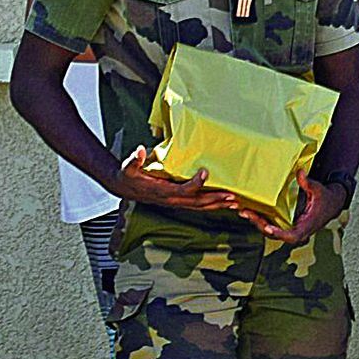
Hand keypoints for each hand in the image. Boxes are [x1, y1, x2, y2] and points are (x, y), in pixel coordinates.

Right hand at [115, 146, 236, 211]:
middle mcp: (170, 199)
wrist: (124, 187)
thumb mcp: (128, 167)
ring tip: (235, 202)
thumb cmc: (128, 175)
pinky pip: (197, 206)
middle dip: (215, 200)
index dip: (195, 183)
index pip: (182, 190)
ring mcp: (174, 202)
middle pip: (196, 203)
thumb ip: (134, 159)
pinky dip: (211, 205)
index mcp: (161, 191)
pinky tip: (224, 203)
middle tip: (232, 196)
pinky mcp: (177, 201)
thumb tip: (139, 150)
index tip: (205, 172)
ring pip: (199, 207)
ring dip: (218, 205)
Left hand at [230, 169, 343, 242]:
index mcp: (307, 225)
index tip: (269, 227)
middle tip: (248, 213)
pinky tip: (251, 211)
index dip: (280, 233)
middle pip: (276, 234)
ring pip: (271, 231)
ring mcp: (291, 228)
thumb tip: (300, 172)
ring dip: (257, 222)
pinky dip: (261, 219)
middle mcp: (297, 230)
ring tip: (244, 211)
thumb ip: (308, 183)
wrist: (331, 204)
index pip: (293, 235)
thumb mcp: (318, 190)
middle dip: (261, 225)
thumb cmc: (325, 199)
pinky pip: (272, 226)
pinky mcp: (286, 225)